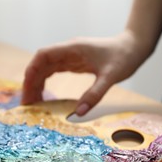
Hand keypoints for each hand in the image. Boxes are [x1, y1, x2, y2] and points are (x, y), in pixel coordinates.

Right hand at [22, 32, 148, 115]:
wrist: (134, 48)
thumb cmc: (124, 57)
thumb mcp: (111, 76)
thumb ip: (95, 93)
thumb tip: (79, 113)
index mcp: (73, 49)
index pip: (43, 56)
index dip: (31, 71)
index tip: (27, 89)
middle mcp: (68, 51)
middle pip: (41, 64)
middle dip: (31, 82)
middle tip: (27, 104)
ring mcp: (71, 57)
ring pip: (46, 69)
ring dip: (37, 84)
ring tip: (33, 103)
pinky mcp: (75, 63)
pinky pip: (55, 72)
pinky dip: (46, 83)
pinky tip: (45, 97)